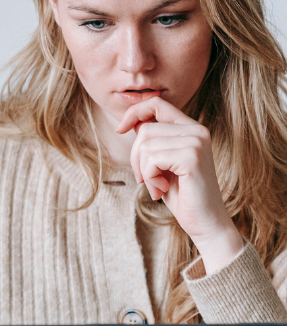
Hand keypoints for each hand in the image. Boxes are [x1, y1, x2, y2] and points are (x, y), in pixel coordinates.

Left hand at [115, 97, 243, 273]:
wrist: (204, 222)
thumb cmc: (181, 195)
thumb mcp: (162, 163)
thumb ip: (154, 141)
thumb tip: (133, 123)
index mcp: (191, 129)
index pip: (157, 103)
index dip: (133, 113)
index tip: (120, 130)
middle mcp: (197, 130)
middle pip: (145, 129)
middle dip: (136, 157)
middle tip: (146, 180)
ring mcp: (196, 141)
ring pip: (145, 146)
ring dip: (144, 171)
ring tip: (158, 186)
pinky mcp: (192, 156)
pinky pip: (151, 159)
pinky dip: (149, 178)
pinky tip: (162, 190)